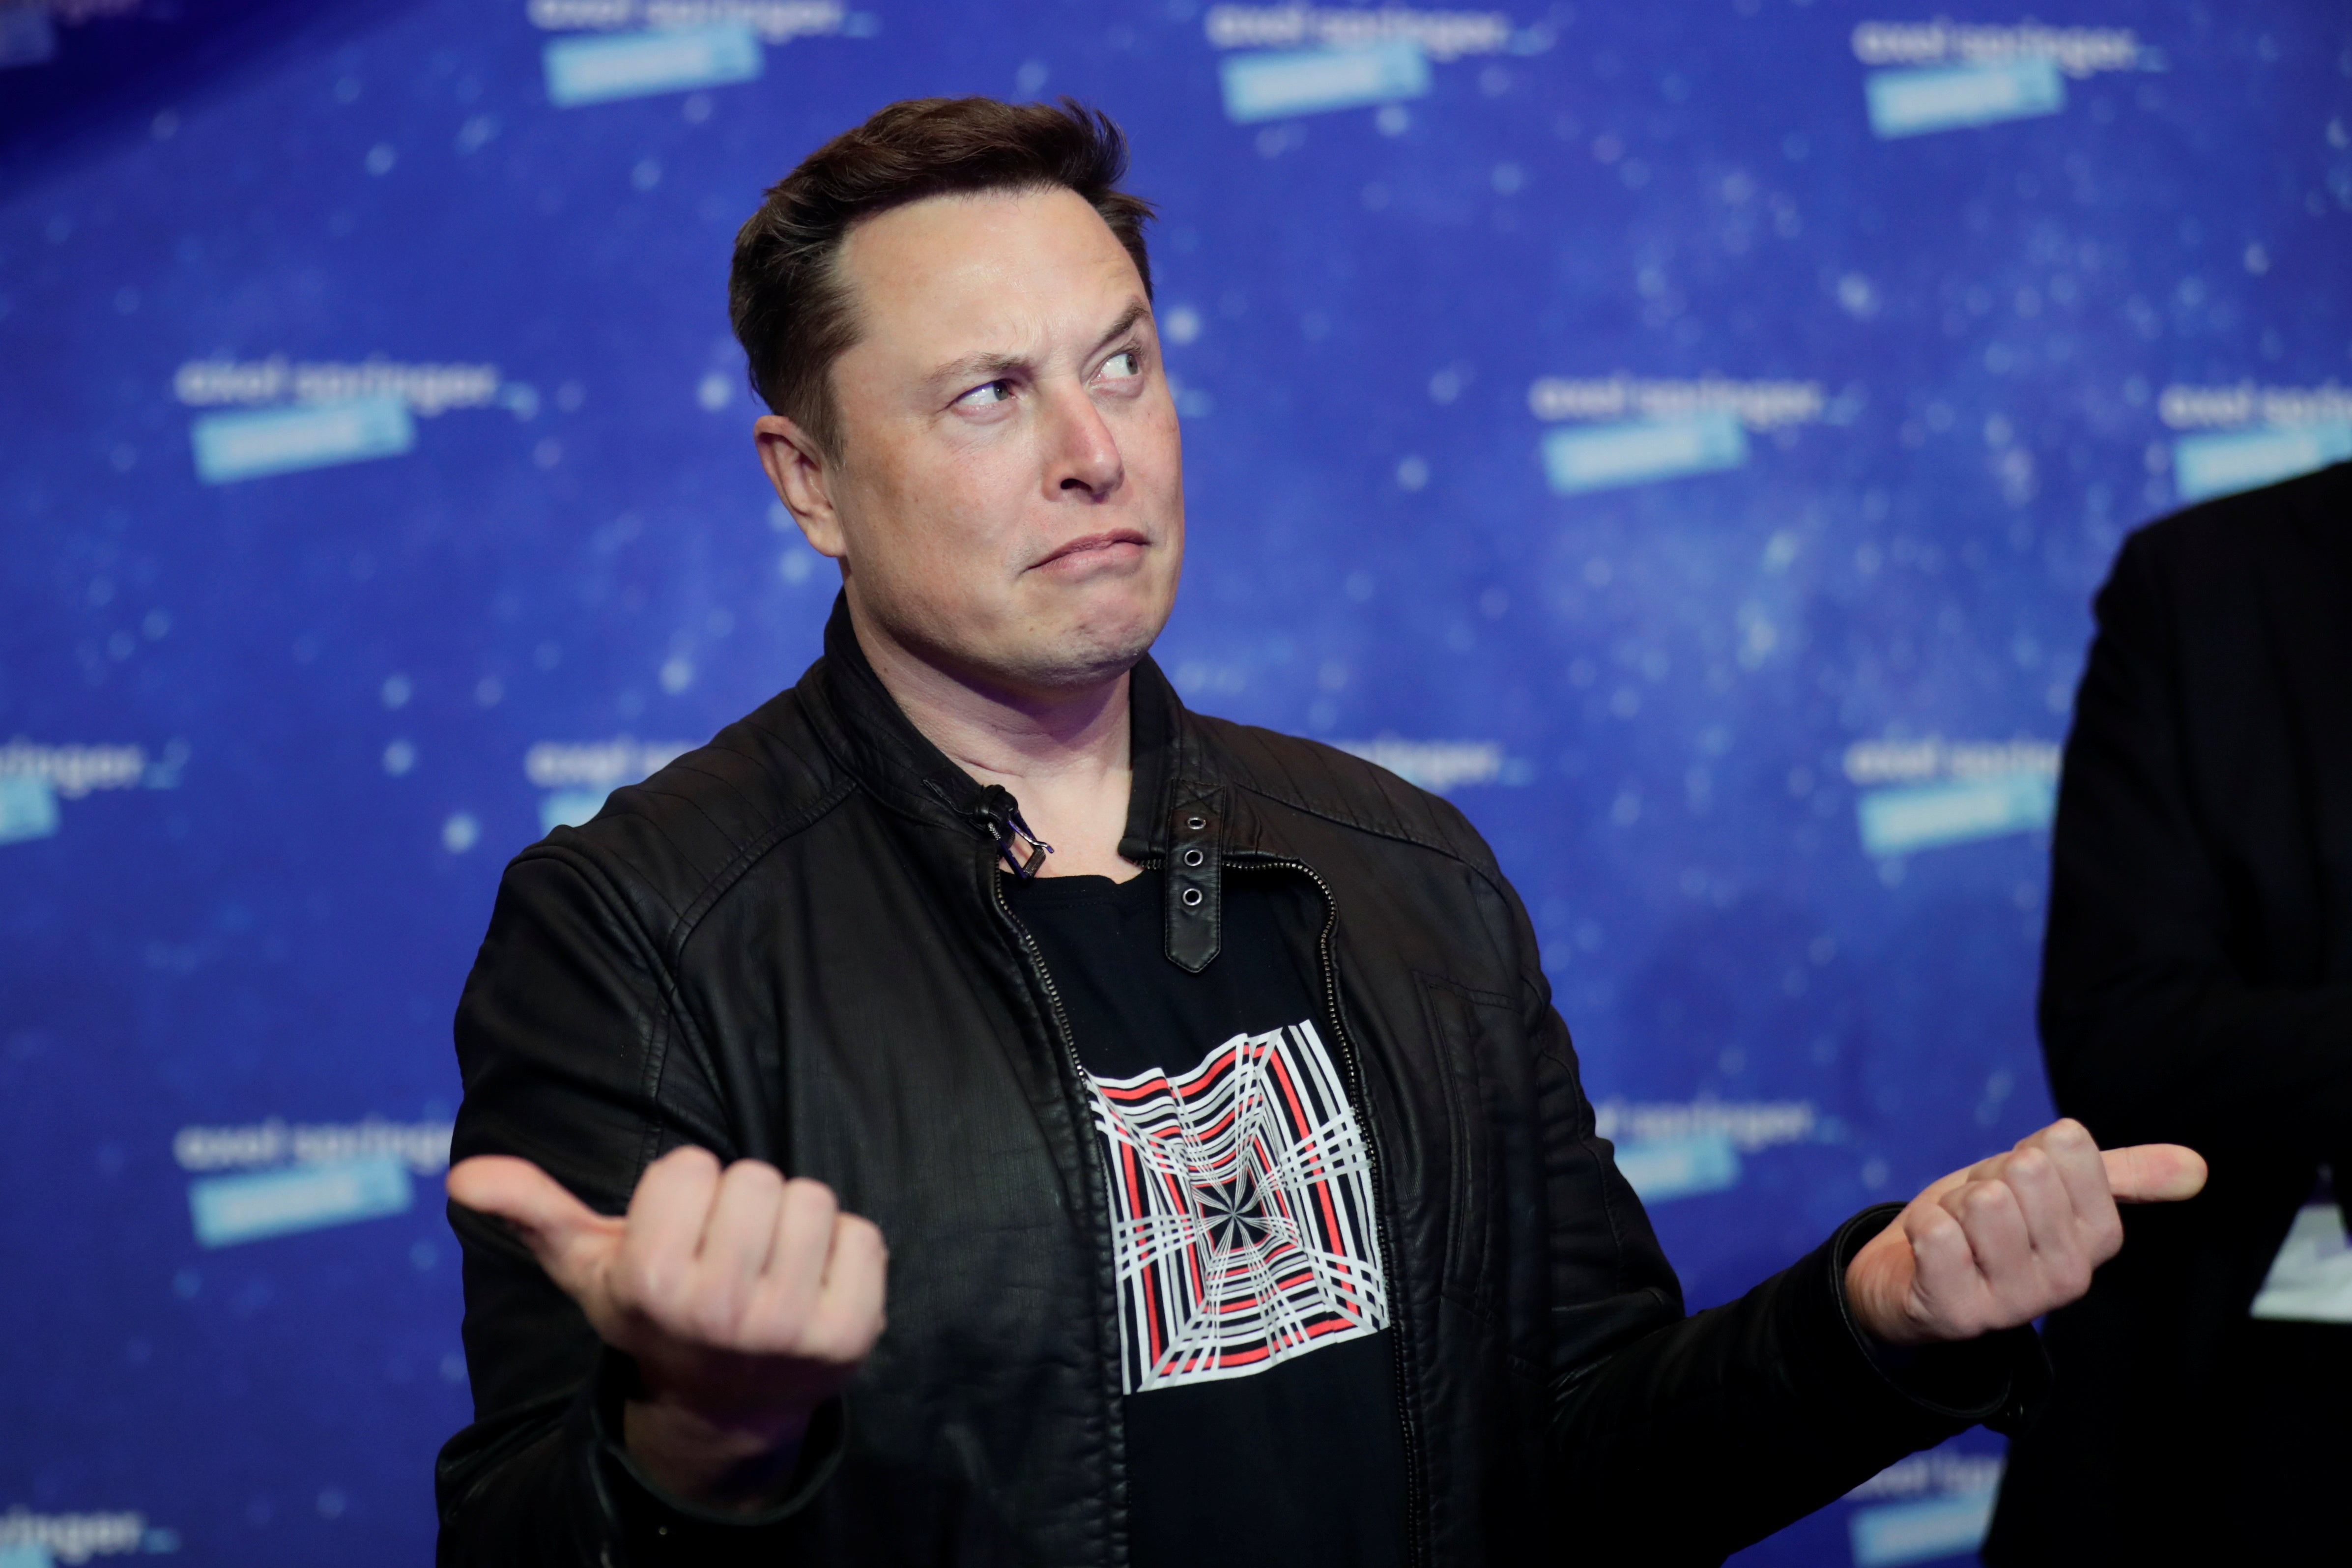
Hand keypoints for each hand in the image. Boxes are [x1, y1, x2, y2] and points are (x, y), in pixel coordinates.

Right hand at [447, 1146, 886, 1506]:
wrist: (727, 1405)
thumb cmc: (658, 1313)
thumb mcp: (592, 1269)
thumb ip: (535, 1214)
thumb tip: (465, 1174)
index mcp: (651, 1284)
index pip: (691, 1166)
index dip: (686, 1190)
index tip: (680, 1232)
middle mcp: (718, 1310)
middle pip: (755, 1176)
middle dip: (742, 1202)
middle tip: (729, 1250)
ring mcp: (789, 1327)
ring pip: (811, 1198)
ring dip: (794, 1220)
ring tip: (769, 1264)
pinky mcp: (850, 1333)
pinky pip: (864, 1235)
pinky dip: (845, 1249)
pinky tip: (814, 1284)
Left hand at [1844, 1118, 2204, 1346]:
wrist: (1910, 1275)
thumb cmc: (1986, 1223)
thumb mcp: (2052, 1187)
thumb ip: (2124, 1175)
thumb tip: (2198, 1168)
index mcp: (2099, 1237)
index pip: (2066, 1146)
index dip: (2027, 1150)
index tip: (2017, 1184)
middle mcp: (2070, 1275)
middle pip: (2025, 1171)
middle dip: (1988, 1179)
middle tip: (1979, 1213)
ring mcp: (2018, 1302)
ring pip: (1983, 1202)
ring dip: (1955, 1206)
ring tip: (1959, 1234)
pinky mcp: (1960, 1313)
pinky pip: (1940, 1235)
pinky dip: (1923, 1229)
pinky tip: (1931, 1253)